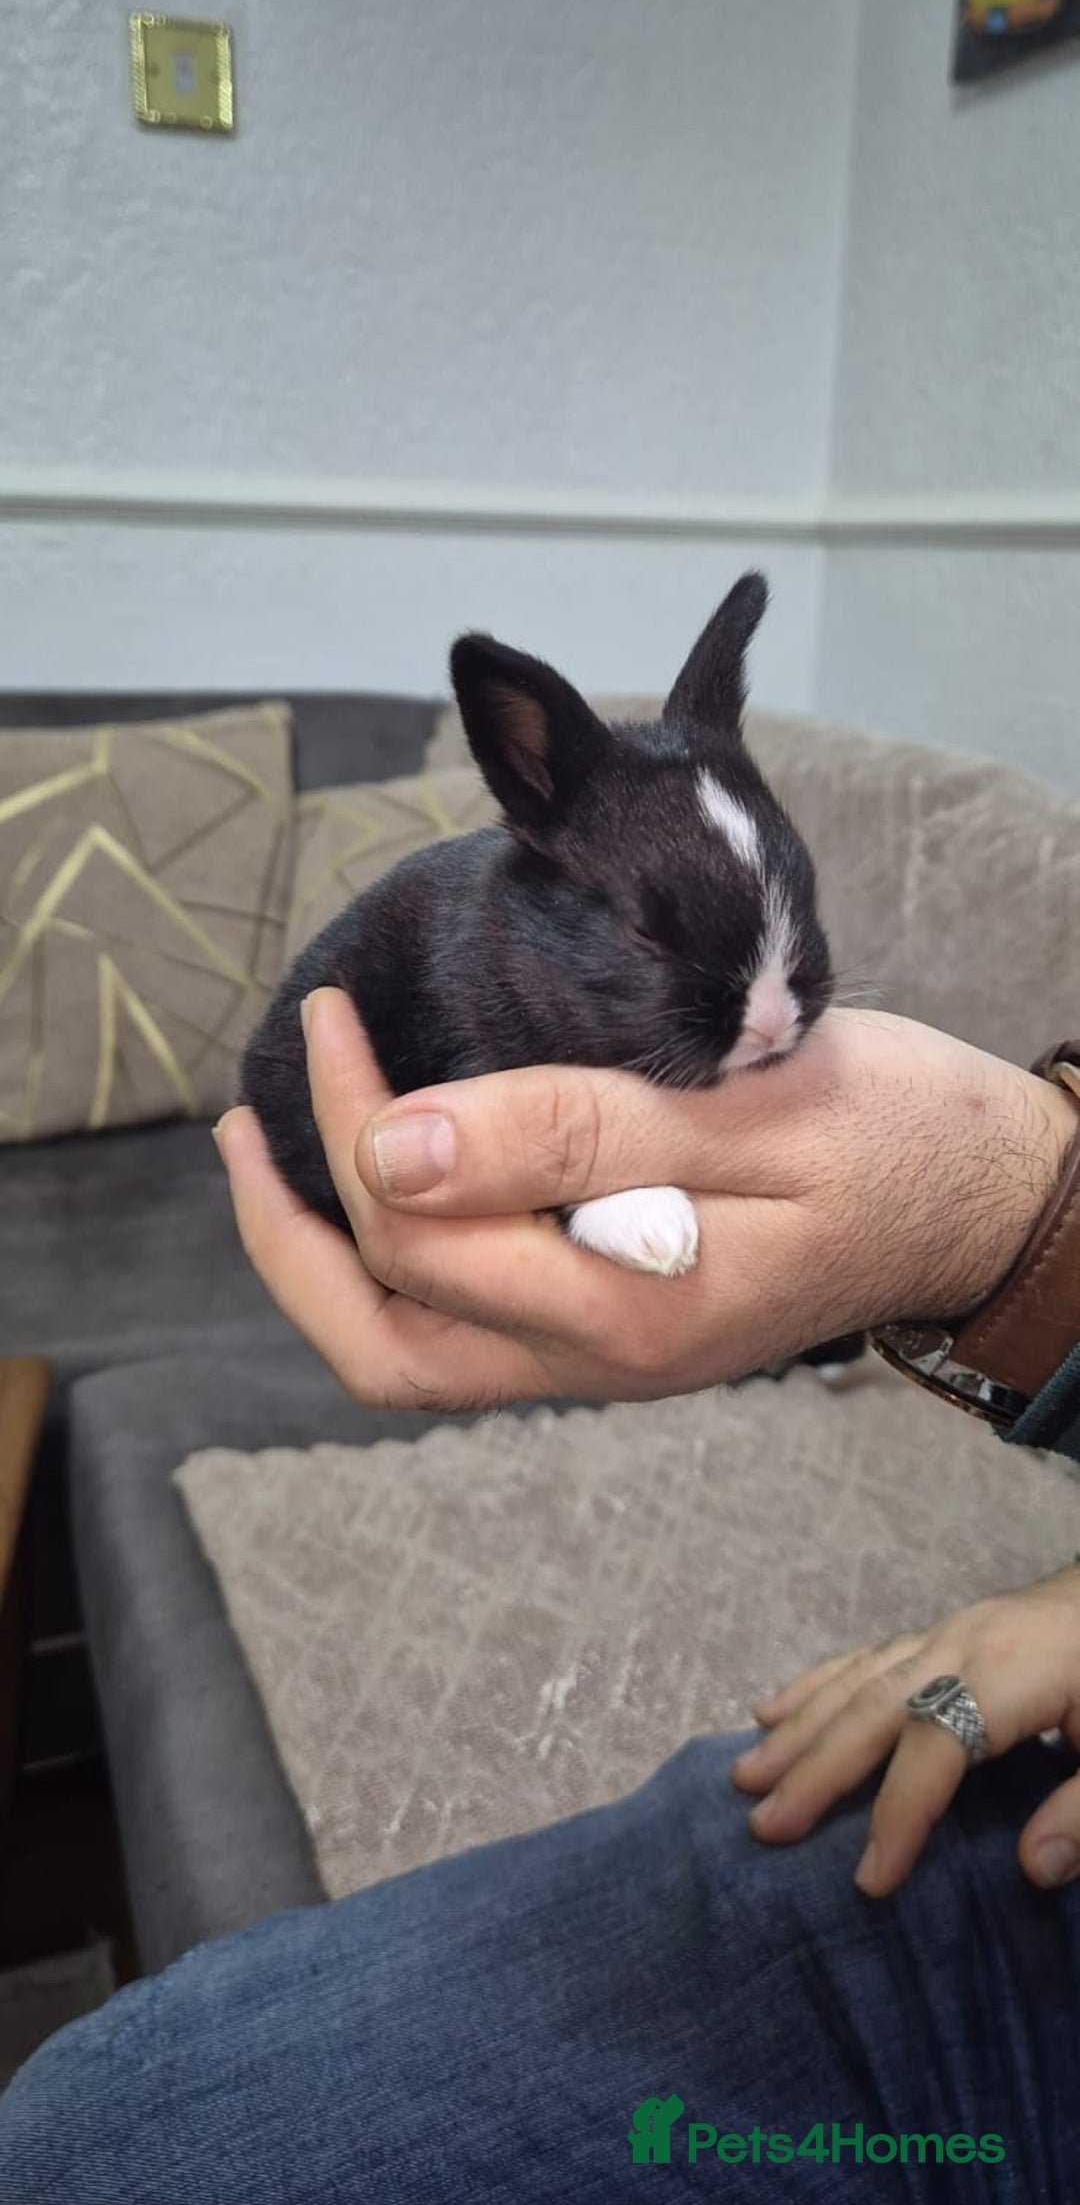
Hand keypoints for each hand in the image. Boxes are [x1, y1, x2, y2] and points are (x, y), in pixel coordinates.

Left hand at [215, 990, 1075, 1410]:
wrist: (985, 1196)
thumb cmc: (894, 1137)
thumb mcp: (747, 1110)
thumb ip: (576, 1130)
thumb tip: (394, 1149)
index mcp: (629, 1309)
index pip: (424, 1239)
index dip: (352, 1125)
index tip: (338, 1015)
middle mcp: (597, 1359)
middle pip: (385, 1340)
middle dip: (289, 1228)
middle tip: (253, 1104)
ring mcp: (603, 1356)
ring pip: (413, 1355)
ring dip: (322, 1266)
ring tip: (270, 1157)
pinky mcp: (614, 1326)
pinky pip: (462, 1329)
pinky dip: (390, 1267)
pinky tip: (376, 1184)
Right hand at [733, 1565, 1079, 1894]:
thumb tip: (1032, 1869)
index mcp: (1011, 1673)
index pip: (940, 1745)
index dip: (902, 1811)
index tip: (869, 1880)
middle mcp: (962, 1645)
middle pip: (876, 1708)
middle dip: (816, 1769)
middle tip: (763, 1826)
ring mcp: (945, 1633)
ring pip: (858, 1680)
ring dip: (799, 1729)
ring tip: (746, 1776)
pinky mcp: (940, 1634)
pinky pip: (864, 1658)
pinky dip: (813, 1685)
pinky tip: (771, 1711)